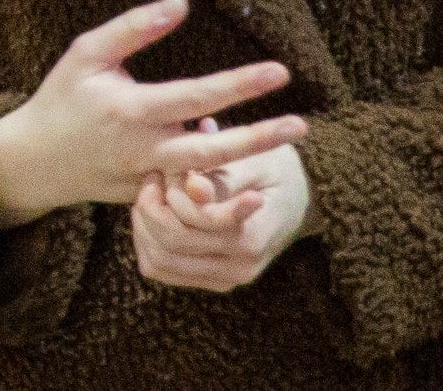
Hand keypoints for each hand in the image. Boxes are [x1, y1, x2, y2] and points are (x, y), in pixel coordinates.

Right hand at [0, 0, 307, 229]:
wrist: (36, 160)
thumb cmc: (64, 96)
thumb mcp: (87, 53)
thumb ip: (134, 27)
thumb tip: (182, 2)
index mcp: (130, 110)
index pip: (195, 96)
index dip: (239, 85)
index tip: (281, 72)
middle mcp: (143, 149)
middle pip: (212, 150)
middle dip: (260, 138)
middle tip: (302, 125)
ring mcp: (148, 179)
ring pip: (209, 176)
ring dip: (252, 157)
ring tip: (291, 139)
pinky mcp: (150, 197)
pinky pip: (192, 190)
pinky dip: (225, 175)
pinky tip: (252, 154)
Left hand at [132, 138, 313, 291]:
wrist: (297, 199)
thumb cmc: (275, 171)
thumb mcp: (256, 162)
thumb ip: (223, 177)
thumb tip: (193, 188)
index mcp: (252, 237)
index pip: (191, 225)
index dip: (170, 195)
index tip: (170, 169)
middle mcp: (240, 267)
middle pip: (169, 246)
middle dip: (150, 208)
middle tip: (154, 178)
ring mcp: (225, 279)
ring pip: (158, 263)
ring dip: (144, 226)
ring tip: (153, 195)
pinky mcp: (211, 280)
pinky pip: (161, 271)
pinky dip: (148, 243)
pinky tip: (156, 216)